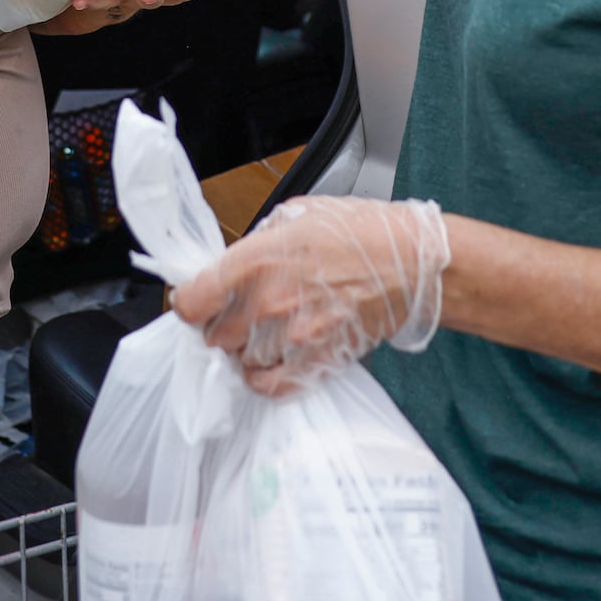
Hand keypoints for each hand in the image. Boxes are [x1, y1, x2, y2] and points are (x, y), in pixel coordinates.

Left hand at [172, 195, 449, 394]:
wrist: (413, 263)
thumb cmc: (362, 232)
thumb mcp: (297, 214)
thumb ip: (257, 242)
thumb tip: (232, 263)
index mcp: (258, 259)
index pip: (193, 299)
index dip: (187, 301)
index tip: (193, 300)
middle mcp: (270, 303)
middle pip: (212, 335)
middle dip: (217, 324)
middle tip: (233, 312)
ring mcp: (293, 338)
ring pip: (239, 361)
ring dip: (243, 349)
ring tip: (261, 332)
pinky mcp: (317, 362)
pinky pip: (269, 385)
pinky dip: (262, 377)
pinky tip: (269, 361)